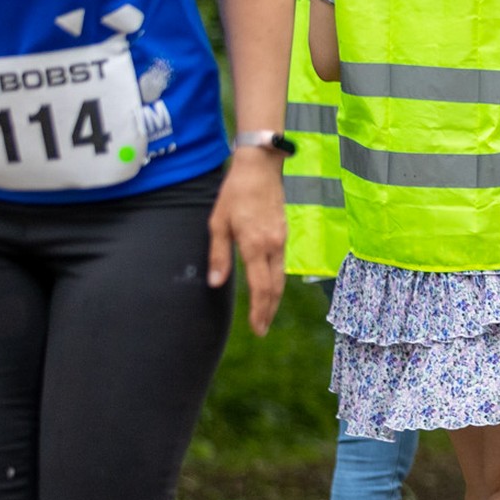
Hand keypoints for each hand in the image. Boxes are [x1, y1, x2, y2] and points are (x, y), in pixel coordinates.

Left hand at [208, 149, 285, 336]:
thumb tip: (215, 283)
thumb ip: (218, 255)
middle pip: (275, 287)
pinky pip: (281, 264)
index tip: (257, 328)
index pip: (261, 287)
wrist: (260, 169)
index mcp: (255, 245)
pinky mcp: (283, 234)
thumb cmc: (234, 193)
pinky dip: (276, 282)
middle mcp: (273, 246)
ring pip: (281, 277)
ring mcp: (281, 240)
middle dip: (269, 311)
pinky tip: (269, 287)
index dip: (259, 311)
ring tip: (266, 314)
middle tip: (262, 329)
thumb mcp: (218, 223)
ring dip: (274, 298)